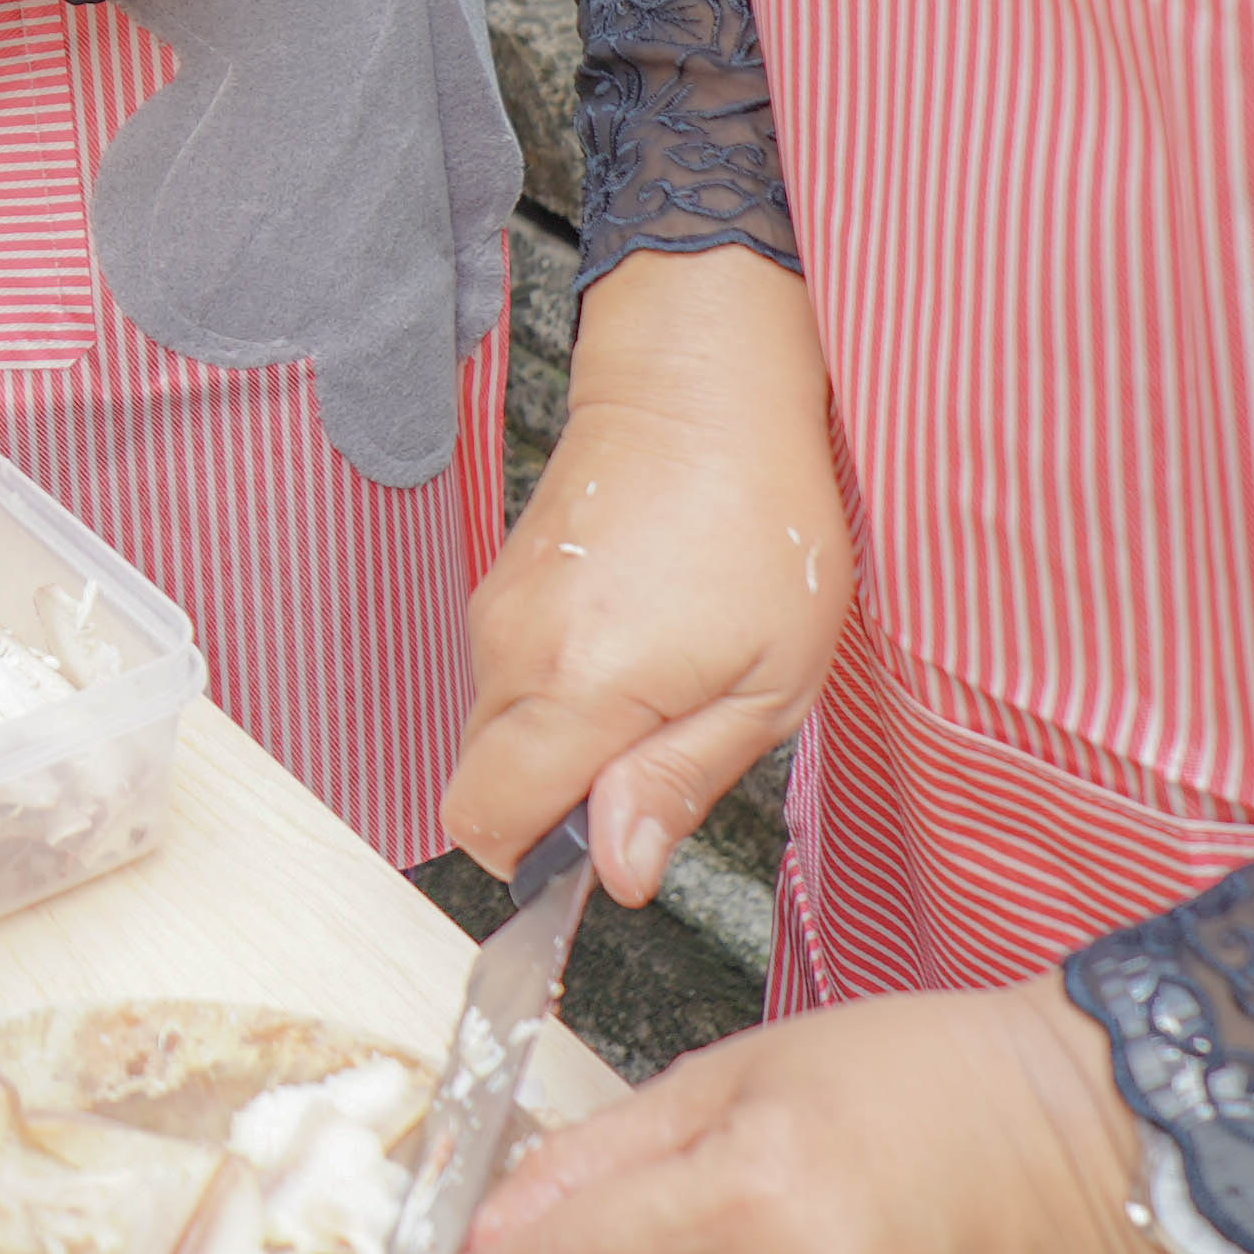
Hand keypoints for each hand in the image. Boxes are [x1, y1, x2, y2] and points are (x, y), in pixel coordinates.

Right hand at [445, 246, 848, 904]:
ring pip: (498, 731)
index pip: (486, 822)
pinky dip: (560, 690)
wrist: (704, 383)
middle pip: (484, 784)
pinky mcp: (503, 583)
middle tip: (657, 756)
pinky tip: (638, 640)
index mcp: (574, 685)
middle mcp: (510, 649)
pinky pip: (510, 676)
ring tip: (663, 683)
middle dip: (559, 803)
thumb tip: (618, 870)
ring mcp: (497, 610)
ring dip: (564, 741)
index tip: (612, 842)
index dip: (542, 859)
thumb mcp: (769, 680)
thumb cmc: (758, 516)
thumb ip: (679, 782)